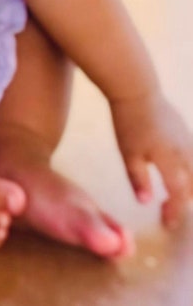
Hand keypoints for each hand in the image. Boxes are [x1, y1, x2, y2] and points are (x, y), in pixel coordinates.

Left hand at [111, 91, 192, 227]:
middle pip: (192, 185)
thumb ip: (138, 179)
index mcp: (170, 161)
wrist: (136, 89)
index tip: (167, 224)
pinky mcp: (185, 130)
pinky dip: (191, 170)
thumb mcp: (128, 153)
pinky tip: (182, 171)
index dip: (175, 212)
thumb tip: (146, 203)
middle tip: (172, 211)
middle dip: (185, 201)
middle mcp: (184, 153)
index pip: (178, 194)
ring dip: (190, 186)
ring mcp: (187, 140)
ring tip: (181, 195)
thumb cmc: (129, 122)